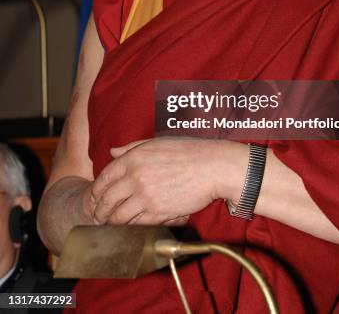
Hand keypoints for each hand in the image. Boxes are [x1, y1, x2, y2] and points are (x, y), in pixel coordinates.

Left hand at [90, 138, 226, 225]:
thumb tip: (112, 152)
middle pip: (106, 200)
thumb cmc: (188, 152)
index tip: (94, 199)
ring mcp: (145, 195)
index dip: (96, 192)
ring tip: (111, 226)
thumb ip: (131, 148)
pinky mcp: (157, 211)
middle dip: (99, 211)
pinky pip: (136, 224)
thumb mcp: (156, 143)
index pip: (104, 178)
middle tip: (99, 217)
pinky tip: (129, 228)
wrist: (212, 166)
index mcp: (133, 157)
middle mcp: (135, 176)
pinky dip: (130, 228)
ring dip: (112, 223)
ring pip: (118, 216)